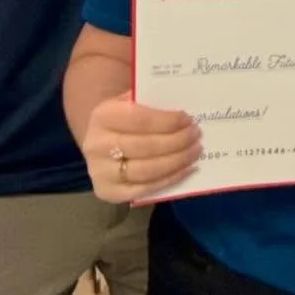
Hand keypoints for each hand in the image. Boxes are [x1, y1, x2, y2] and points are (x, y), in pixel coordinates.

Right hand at [80, 94, 201, 202]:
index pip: (140, 119)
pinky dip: (170, 179)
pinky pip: (145, 189)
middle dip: (177, 141)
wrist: (100, 143)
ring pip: (146, 171)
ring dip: (177, 161)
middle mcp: (97, 145)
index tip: (188, 119)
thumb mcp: (129, 102)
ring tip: (196, 151)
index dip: (167, 121)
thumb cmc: (122, 119)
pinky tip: (188, 170)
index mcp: (103, 116)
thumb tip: (184, 107)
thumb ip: (151, 102)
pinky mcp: (108, 192)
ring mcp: (101, 172)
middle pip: (145, 146)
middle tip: (197, 135)